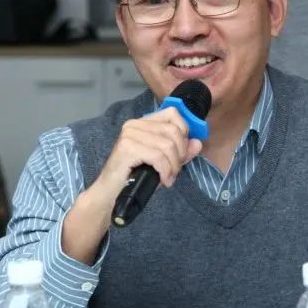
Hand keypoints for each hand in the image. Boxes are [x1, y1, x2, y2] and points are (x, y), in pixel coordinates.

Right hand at [61, 107, 202, 263]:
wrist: (110, 195)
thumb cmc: (135, 178)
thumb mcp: (164, 163)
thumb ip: (181, 152)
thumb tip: (198, 143)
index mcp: (143, 123)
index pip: (173, 113)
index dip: (184, 132)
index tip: (182, 152)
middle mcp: (135, 124)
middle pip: (173, 131)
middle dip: (180, 154)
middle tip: (174, 170)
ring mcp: (130, 135)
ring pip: (168, 146)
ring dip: (173, 166)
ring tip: (168, 177)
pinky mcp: (127, 148)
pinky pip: (158, 157)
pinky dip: (166, 171)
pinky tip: (163, 180)